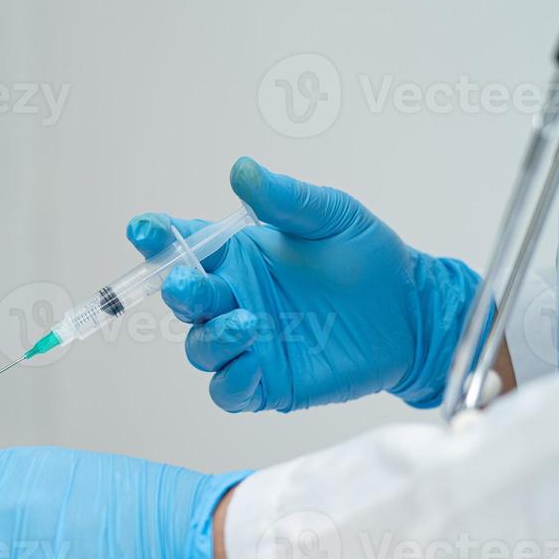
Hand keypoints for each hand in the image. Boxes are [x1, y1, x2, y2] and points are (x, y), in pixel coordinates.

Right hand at [126, 157, 480, 411]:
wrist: (413, 312)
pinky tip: (252, 364)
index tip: (146, 231)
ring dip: (212, 337)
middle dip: (179, 292)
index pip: (181, 245)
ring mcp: (245, 343)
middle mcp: (231, 298)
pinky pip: (228, 389)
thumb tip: (242, 170)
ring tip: (247, 323)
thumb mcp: (331, 216)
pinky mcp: (265, 382)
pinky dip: (230, 380)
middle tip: (191, 285)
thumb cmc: (368, 258)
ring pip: (200, 346)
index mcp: (235, 256)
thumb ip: (285, 199)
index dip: (156, 238)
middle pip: (183, 299)